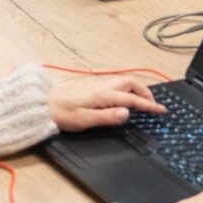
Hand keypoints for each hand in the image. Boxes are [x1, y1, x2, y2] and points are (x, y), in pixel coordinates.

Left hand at [49, 74, 164, 131]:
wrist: (42, 105)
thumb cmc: (60, 114)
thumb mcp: (84, 120)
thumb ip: (107, 117)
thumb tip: (127, 113)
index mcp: (102, 95)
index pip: (132, 99)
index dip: (148, 105)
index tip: (161, 110)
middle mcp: (101, 87)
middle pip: (131, 82)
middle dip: (146, 92)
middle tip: (153, 105)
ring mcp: (97, 86)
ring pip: (124, 82)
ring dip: (137, 89)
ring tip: (142, 101)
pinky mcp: (91, 88)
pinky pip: (116, 85)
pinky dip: (127, 90)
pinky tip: (125, 98)